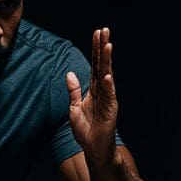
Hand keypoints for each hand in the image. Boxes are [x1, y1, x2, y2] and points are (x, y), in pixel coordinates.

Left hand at [66, 27, 119, 167]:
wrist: (94, 151)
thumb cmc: (86, 132)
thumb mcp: (74, 109)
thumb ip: (73, 91)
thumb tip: (70, 74)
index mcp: (93, 90)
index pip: (95, 65)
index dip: (95, 49)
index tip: (96, 33)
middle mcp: (102, 92)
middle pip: (103, 66)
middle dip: (103, 48)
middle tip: (104, 30)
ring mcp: (108, 101)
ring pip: (108, 77)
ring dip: (108, 61)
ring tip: (108, 45)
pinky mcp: (111, 112)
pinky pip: (109, 97)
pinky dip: (109, 86)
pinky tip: (108, 75)